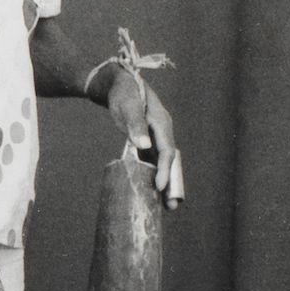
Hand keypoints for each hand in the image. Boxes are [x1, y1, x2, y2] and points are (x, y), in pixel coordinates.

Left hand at [103, 68, 177, 195]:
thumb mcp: (127, 107)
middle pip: (169, 161)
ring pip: (163, 163)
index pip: (167, 151)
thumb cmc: (123, 94)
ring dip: (165, 182)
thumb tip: (144, 146)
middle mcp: (163, 131)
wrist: (118, 84)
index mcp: (162, 123)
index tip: (160, 187)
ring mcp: (156, 136)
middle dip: (171, 183)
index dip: (164, 169)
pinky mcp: (148, 140)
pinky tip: (152, 190)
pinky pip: (154, 160)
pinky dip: (155, 174)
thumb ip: (135, 125)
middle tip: (171, 206)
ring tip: (165, 206)